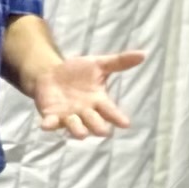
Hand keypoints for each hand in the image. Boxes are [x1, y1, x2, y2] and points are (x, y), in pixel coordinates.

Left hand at [28, 50, 144, 139]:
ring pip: (75, 126)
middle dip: (98, 126)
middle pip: (94, 122)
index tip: (125, 123)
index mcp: (98, 101)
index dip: (117, 117)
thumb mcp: (99, 64)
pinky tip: (45, 126)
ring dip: (77, 130)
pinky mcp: (52, 116)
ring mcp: (68, 116)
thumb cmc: (78, 72)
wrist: (51, 73)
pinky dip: (49, 125)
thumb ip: (119, 62)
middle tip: (103, 131)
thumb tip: (143, 54)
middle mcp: (85, 112)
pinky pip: (51, 122)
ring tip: (81, 133)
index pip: (110, 111)